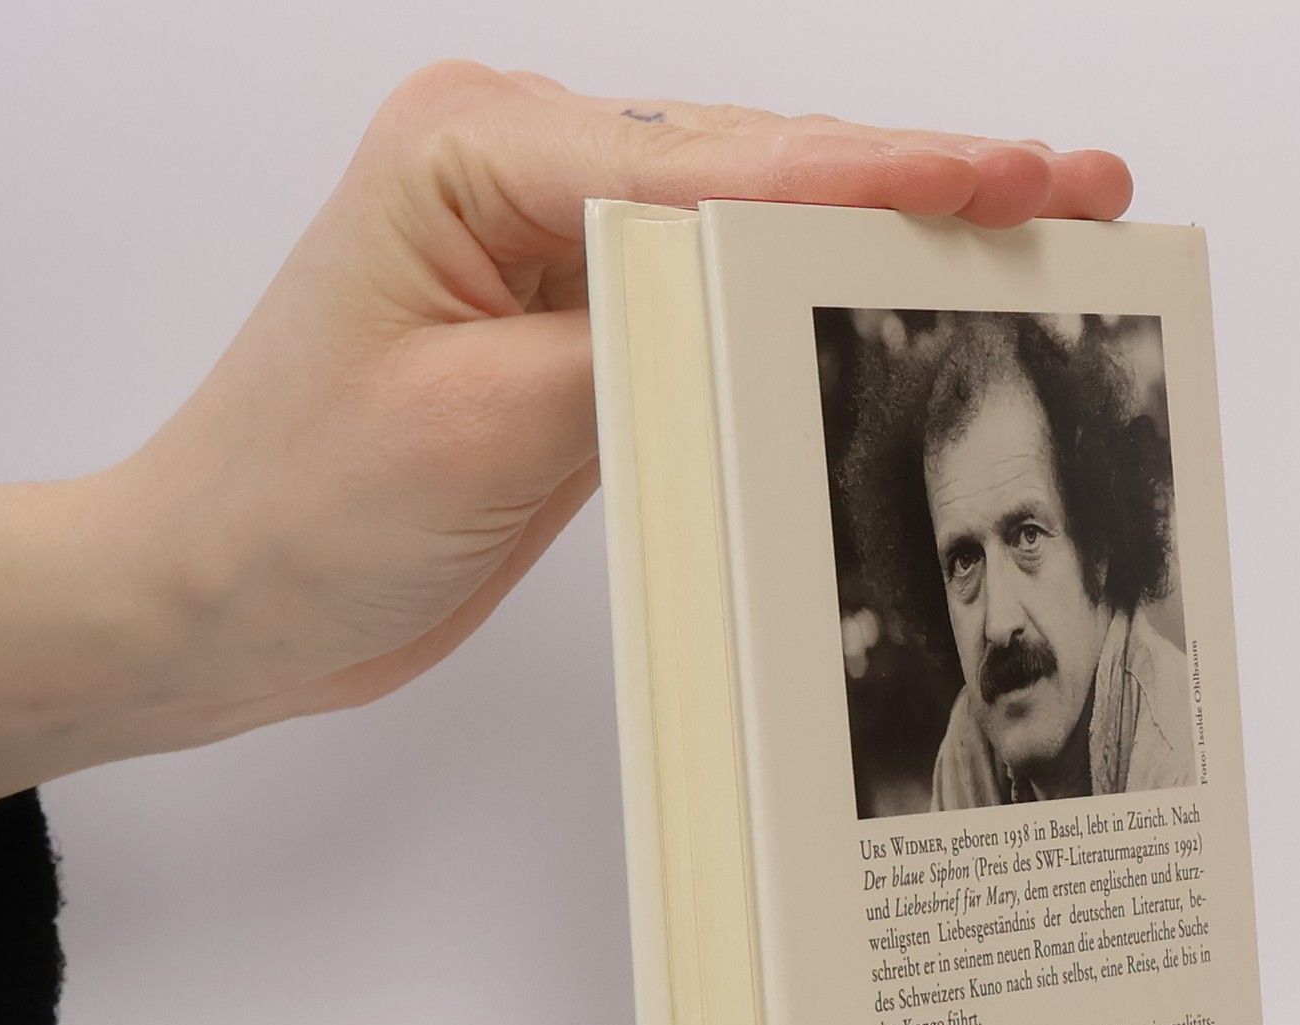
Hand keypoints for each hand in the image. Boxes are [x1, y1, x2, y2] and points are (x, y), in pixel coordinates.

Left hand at [0, 64, 1132, 800]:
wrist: (226, 596)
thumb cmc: (302, 506)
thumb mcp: (481, 425)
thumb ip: (636, 342)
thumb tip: (775, 289)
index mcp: (481, 153)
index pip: (723, 164)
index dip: (880, 176)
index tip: (1013, 180)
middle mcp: (524, 173)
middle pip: (761, 167)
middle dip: (921, 183)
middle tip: (1073, 187)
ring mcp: (555, 248)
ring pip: (756, 223)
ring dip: (886, 235)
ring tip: (1026, 231)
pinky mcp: (577, 328)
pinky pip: (720, 298)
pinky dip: (815, 301)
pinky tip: (898, 300)